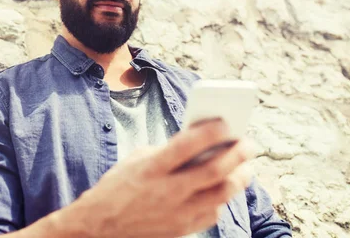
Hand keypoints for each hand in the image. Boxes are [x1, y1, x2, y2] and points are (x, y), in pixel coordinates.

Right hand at [57, 120, 253, 237]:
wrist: (101, 224)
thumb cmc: (120, 184)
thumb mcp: (138, 159)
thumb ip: (168, 151)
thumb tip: (201, 142)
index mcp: (152, 167)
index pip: (187, 144)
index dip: (210, 131)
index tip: (227, 122)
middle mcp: (167, 190)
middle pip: (214, 170)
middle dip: (237, 154)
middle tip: (249, 144)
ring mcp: (177, 212)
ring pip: (221, 194)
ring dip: (239, 177)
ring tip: (245, 167)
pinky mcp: (182, 229)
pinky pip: (212, 212)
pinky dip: (221, 198)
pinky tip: (223, 187)